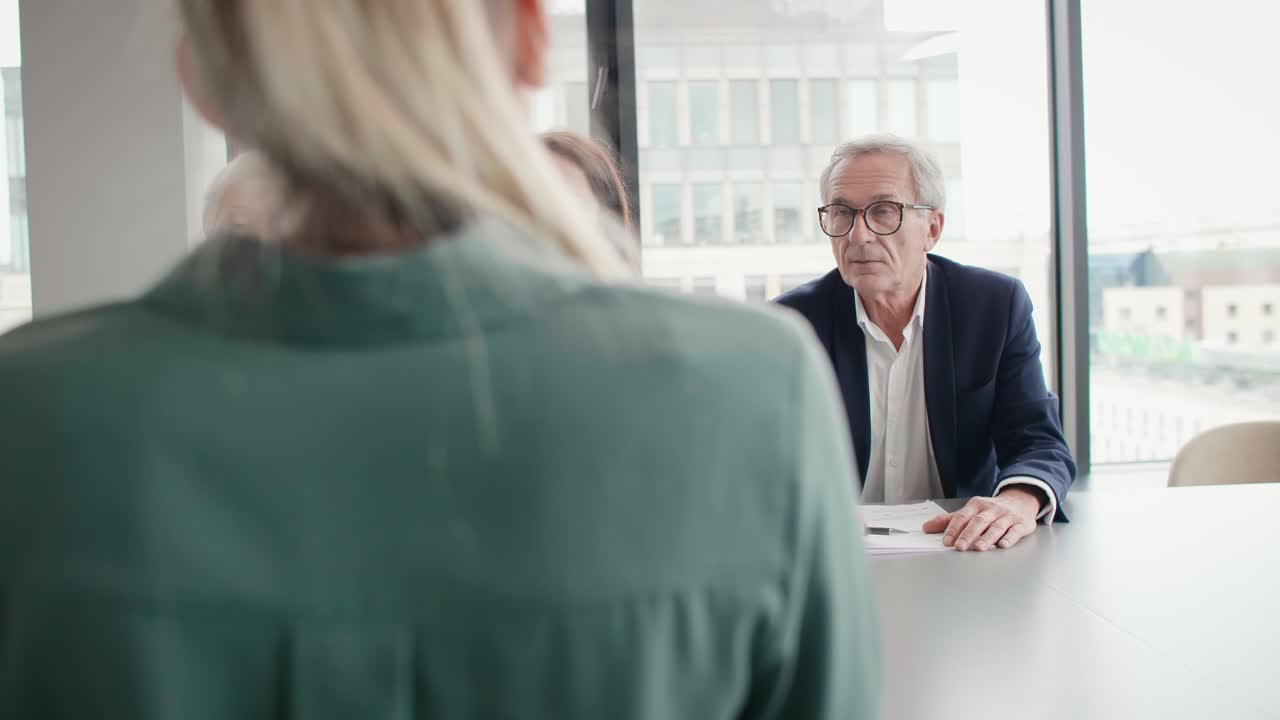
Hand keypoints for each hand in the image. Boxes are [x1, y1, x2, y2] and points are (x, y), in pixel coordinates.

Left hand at [921, 488, 1041, 550]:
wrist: (1021, 500)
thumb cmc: (990, 510)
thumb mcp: (970, 511)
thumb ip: (949, 520)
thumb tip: (926, 527)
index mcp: (977, 505)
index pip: (962, 516)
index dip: (953, 529)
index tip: (946, 542)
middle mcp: (992, 509)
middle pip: (978, 522)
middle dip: (968, 534)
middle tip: (959, 547)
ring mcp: (1007, 516)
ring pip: (996, 527)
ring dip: (987, 538)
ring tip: (978, 548)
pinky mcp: (1022, 524)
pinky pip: (1015, 531)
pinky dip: (1009, 538)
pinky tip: (1003, 545)